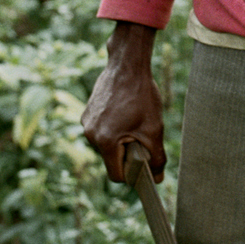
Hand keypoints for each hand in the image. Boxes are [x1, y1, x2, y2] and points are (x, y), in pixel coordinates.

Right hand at [81, 21, 163, 182]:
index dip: (132, 175)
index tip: (144, 165)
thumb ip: (156, 158)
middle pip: (111, 159)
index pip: (116, 175)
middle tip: (143, 136)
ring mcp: (86, 122)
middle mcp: (90, 134)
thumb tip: (158, 179)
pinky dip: (114, 127)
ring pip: (107, 144)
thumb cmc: (141, 95)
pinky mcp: (87, 112)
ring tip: (134, 120)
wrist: (127, 64)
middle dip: (128, 153)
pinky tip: (126, 111)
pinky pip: (102, 129)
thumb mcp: (154, 129)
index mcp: (105, 142)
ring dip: (121, 139)